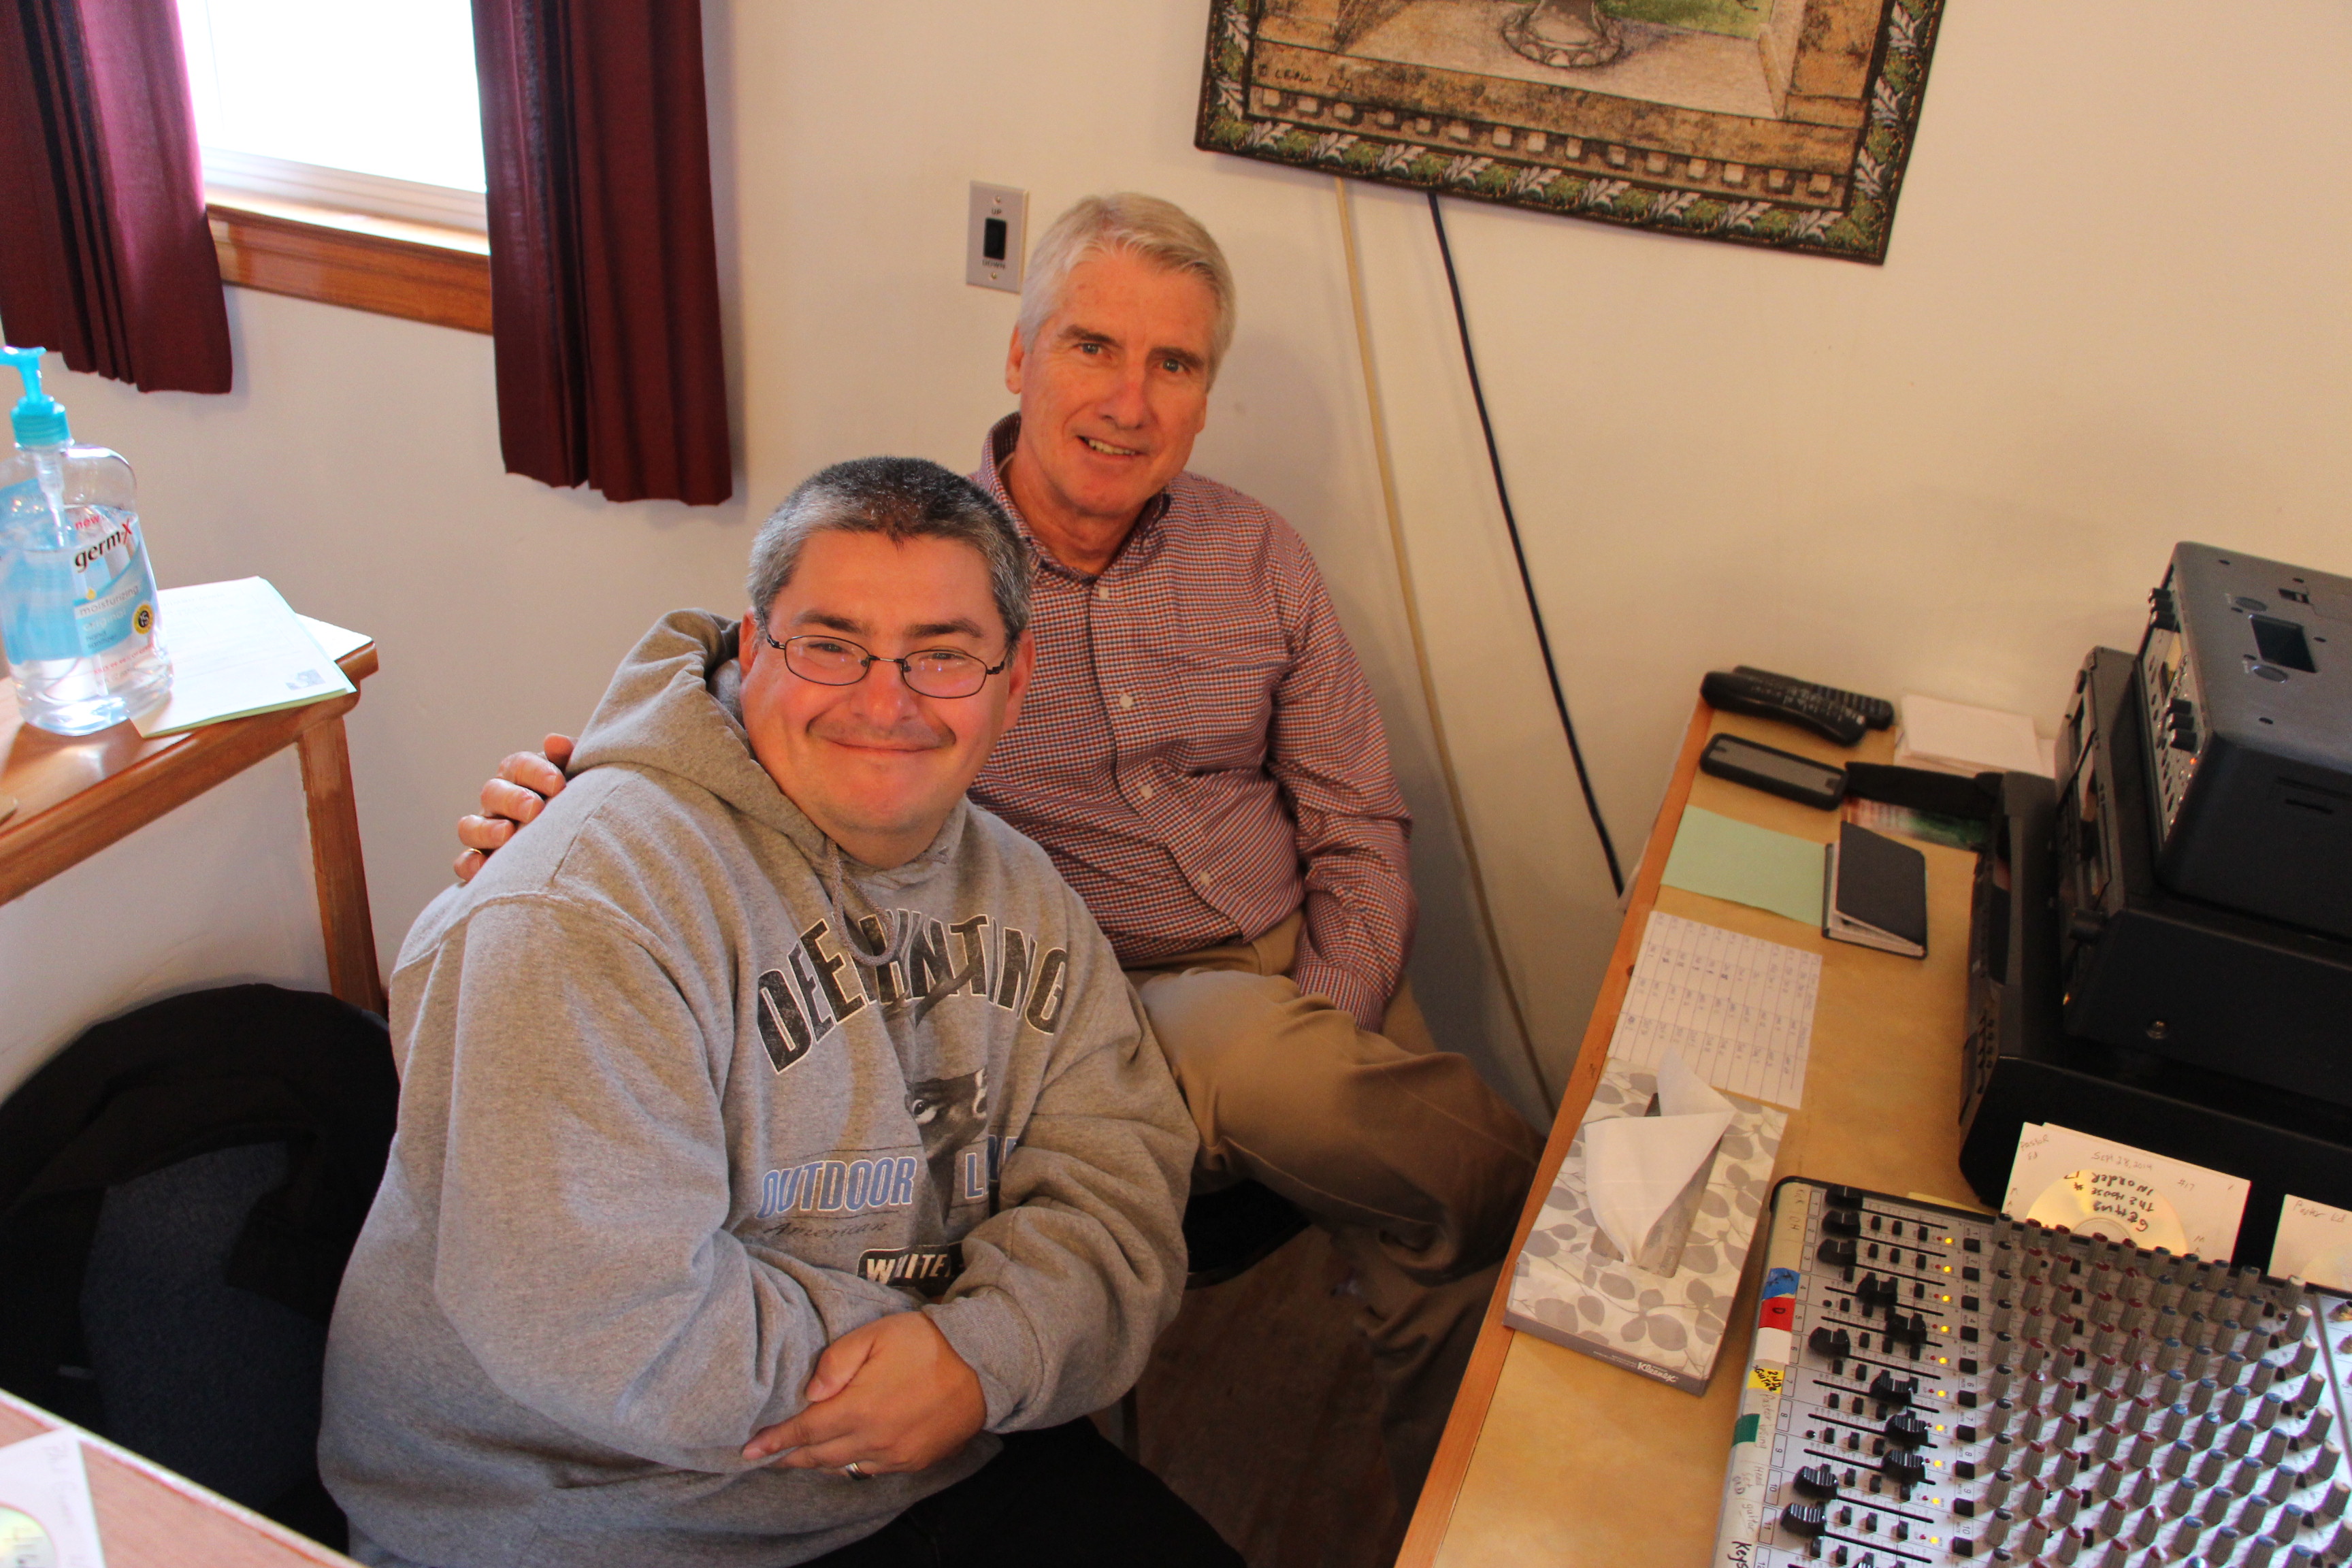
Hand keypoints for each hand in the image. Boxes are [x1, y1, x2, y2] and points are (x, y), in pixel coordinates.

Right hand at [453, 735, 574, 882]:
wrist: (592, 840)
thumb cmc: (583, 801)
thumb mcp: (583, 775)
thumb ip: (570, 755)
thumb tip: (553, 741)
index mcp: (522, 777)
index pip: (519, 766)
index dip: (535, 772)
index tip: (558, 784)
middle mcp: (500, 802)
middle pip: (493, 793)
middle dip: (513, 800)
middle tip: (535, 809)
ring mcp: (488, 832)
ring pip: (471, 827)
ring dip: (486, 829)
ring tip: (507, 834)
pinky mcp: (483, 862)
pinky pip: (466, 862)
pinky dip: (470, 864)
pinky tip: (484, 868)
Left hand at [741, 1311, 984, 1476]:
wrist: (982, 1365)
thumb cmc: (926, 1343)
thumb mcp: (876, 1335)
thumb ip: (836, 1361)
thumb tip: (810, 1393)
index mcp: (858, 1409)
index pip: (803, 1432)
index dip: (774, 1441)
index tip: (748, 1449)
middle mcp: (873, 1440)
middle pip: (819, 1456)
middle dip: (789, 1457)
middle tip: (766, 1456)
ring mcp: (895, 1454)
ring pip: (845, 1466)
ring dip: (818, 1463)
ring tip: (799, 1457)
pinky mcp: (915, 1460)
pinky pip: (873, 1469)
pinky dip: (852, 1464)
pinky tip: (846, 1455)